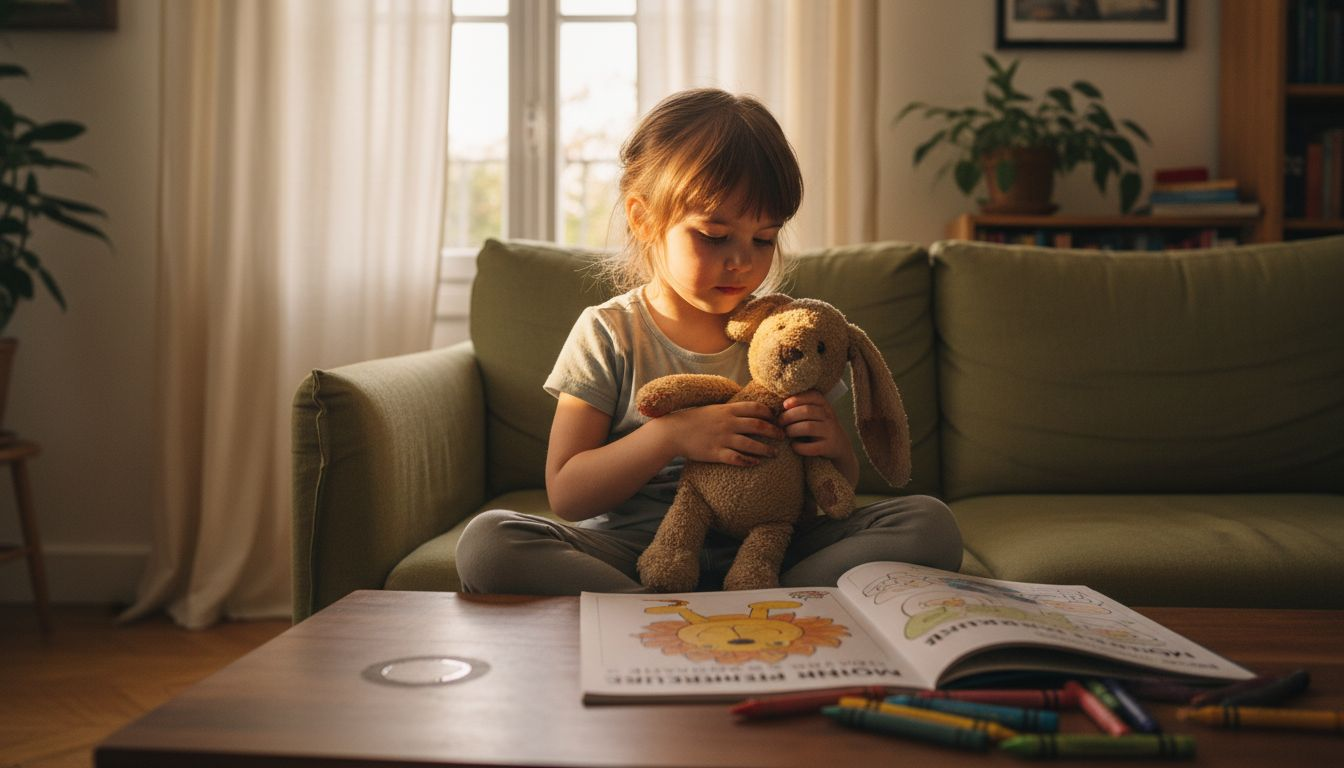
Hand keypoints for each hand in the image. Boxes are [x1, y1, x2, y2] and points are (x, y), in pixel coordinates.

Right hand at [659, 401, 782, 466]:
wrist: (674, 431)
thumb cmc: (695, 419)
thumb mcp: (715, 408)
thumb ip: (732, 409)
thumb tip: (749, 409)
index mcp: (728, 409)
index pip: (756, 408)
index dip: (770, 414)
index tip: (778, 420)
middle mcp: (728, 423)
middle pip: (759, 426)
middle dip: (774, 432)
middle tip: (783, 437)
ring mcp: (723, 438)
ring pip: (751, 444)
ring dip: (766, 450)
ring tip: (774, 454)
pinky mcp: (716, 453)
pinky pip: (737, 458)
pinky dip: (749, 461)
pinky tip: (756, 463)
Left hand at [779, 390, 847, 461]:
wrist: (839, 445)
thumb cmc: (818, 425)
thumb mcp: (815, 413)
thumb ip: (801, 406)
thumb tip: (776, 405)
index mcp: (825, 405)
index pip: (814, 396)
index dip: (797, 399)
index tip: (784, 405)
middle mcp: (829, 416)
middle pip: (807, 411)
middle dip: (789, 416)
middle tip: (779, 422)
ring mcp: (830, 432)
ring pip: (808, 427)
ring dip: (792, 430)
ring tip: (786, 433)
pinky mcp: (828, 447)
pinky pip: (812, 447)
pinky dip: (799, 447)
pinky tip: (794, 446)